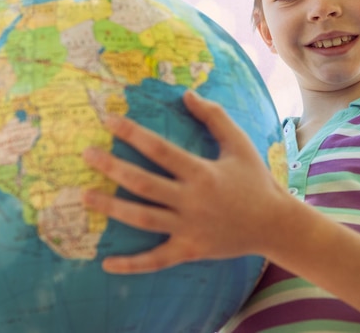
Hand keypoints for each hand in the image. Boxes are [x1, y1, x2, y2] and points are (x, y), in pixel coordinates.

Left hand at [82, 90, 287, 273]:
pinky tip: (106, 263)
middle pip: (144, 184)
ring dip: (112, 209)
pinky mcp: (190, 250)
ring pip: (143, 219)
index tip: (108, 121)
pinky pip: (156, 260)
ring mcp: (189, 228)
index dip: (133, 134)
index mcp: (202, 173)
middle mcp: (192, 200)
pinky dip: (132, 265)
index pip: (160, 150)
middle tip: (86, 155)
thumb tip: (187, 94)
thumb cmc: (255, 180)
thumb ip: (214, 118)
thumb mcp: (239, 144)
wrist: (274, 225)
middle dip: (113, 168)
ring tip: (85, 196)